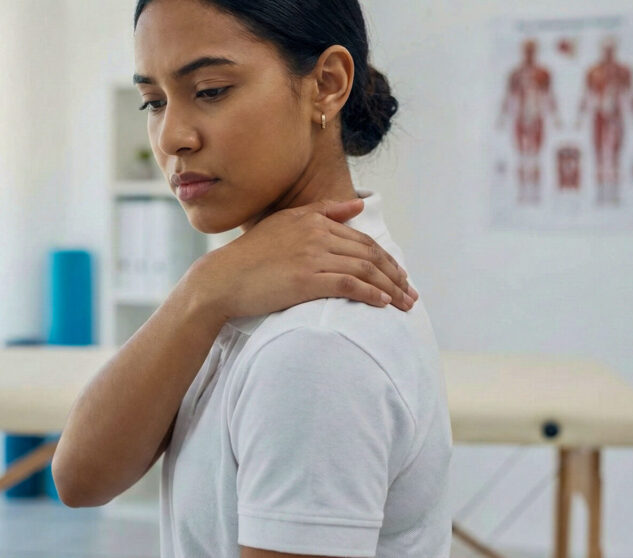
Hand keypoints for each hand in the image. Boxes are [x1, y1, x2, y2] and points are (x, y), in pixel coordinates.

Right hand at [184, 198, 417, 321]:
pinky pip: (348, 285)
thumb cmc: (250, 256)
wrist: (222, 279)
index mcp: (313, 221)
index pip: (362, 240)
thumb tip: (358, 206)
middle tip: (410, 294)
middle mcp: (316, 235)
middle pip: (369, 254)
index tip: (399, 276)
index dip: (386, 259)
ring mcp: (311, 257)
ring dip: (389, 288)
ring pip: (364, 270)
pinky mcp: (305, 280)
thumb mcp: (286, 224)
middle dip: (395, 275)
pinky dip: (370, 294)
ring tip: (404, 304)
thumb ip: (324, 212)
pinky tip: (383, 304)